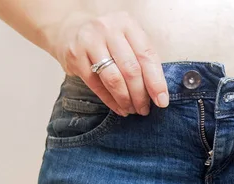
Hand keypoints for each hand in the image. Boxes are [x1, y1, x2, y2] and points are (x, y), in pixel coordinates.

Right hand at [46, 11, 168, 116]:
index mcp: (127, 23)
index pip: (146, 55)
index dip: (156, 81)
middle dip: (140, 94)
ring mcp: (89, 41)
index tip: (161, 101)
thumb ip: (143, 59)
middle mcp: (108, 29)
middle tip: (145, 109)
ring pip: (113, 79)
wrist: (72, 30)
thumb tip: (158, 92)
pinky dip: (110, 100)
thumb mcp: (129, 39)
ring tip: (132, 110)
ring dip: (125, 99)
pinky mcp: (75, 56)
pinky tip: (119, 107)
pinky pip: (96, 85)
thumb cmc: (109, 38)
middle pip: (130, 69)